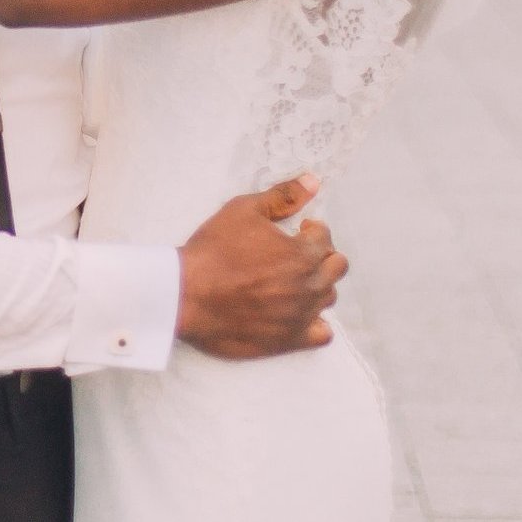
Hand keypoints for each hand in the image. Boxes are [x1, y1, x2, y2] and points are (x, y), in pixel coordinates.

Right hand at [173, 175, 347, 359]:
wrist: (185, 294)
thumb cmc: (213, 250)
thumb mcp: (243, 210)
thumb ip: (283, 196)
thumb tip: (313, 181)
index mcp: (302, 253)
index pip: (325, 237)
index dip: (311, 230)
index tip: (298, 231)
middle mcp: (308, 285)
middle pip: (336, 267)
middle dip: (321, 255)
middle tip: (296, 254)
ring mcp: (301, 315)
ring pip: (329, 297)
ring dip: (317, 285)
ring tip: (293, 280)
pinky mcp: (289, 339)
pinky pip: (323, 335)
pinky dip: (318, 323)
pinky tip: (299, 313)